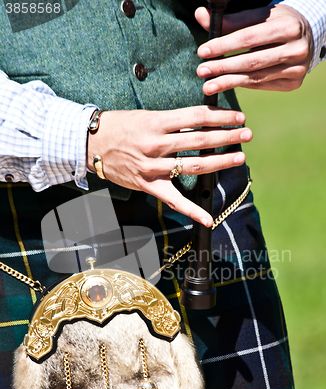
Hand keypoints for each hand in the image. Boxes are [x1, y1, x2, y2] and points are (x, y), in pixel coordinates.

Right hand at [87, 106, 251, 225]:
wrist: (91, 144)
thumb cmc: (119, 126)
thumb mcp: (146, 115)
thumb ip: (172, 121)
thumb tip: (201, 121)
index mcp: (157, 122)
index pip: (197, 117)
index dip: (221, 116)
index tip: (238, 116)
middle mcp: (156, 145)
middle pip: (200, 140)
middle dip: (227, 136)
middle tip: (247, 134)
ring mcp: (153, 167)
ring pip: (192, 166)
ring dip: (219, 162)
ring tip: (239, 157)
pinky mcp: (148, 185)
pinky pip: (173, 200)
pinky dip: (191, 211)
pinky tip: (208, 219)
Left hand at [196, 4, 313, 92]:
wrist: (307, 39)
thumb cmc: (277, 24)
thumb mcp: (258, 17)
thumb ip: (230, 20)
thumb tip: (200, 15)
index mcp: (287, 26)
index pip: (248, 37)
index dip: (223, 45)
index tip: (203, 52)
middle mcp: (295, 49)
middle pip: (251, 61)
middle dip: (222, 67)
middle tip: (201, 71)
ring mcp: (296, 68)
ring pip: (255, 77)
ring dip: (228, 82)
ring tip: (208, 86)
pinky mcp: (293, 83)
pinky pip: (261, 85)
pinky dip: (242, 85)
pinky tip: (226, 85)